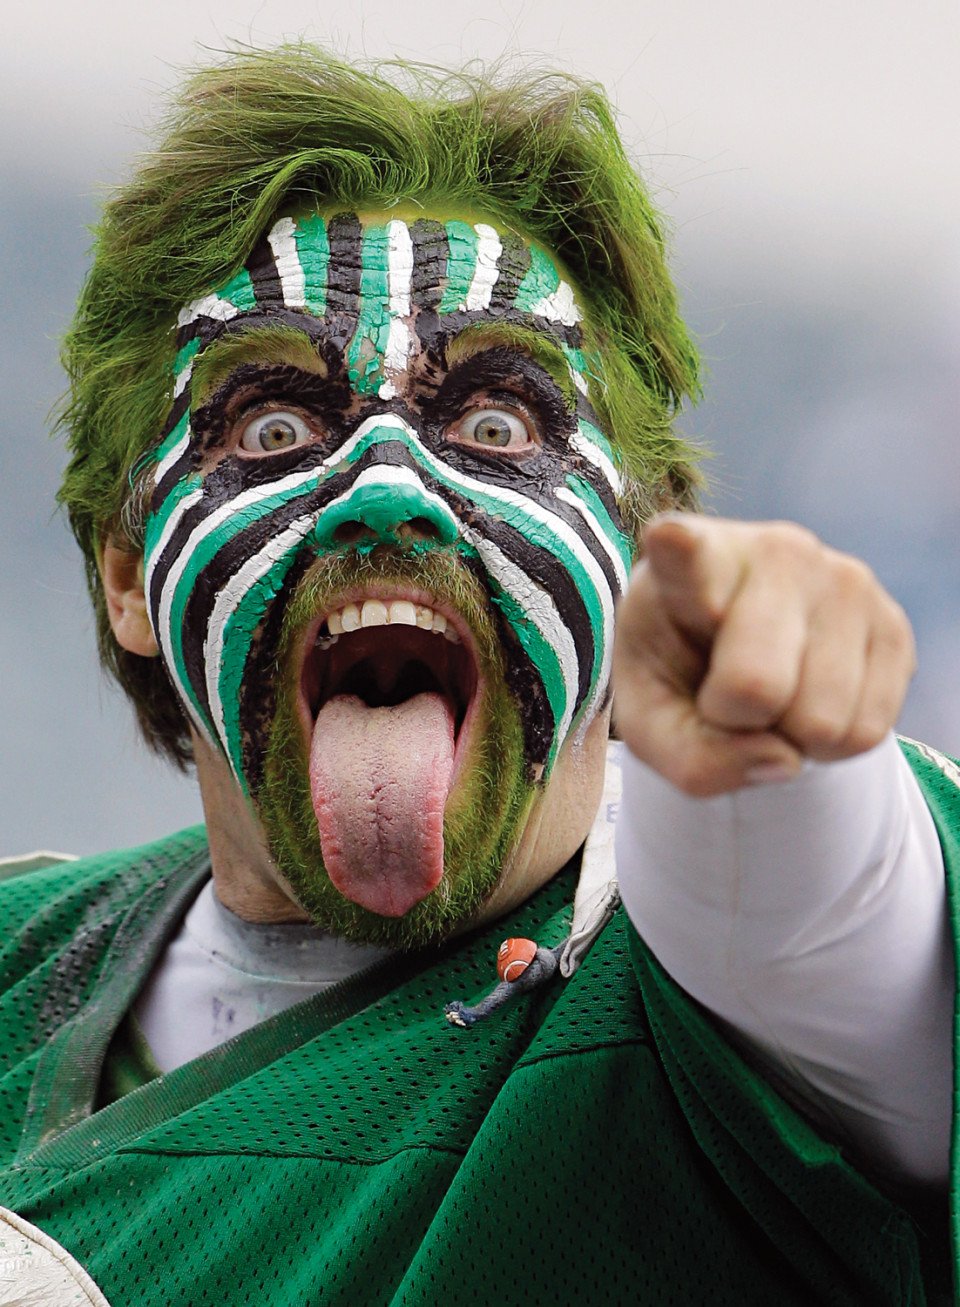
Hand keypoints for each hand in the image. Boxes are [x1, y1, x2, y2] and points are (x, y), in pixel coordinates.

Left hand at [612, 514, 915, 795]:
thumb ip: (692, 759)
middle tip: (724, 693)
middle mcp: (775, 552)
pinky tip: (809, 697)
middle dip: (737, 721)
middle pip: (757, 686)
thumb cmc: (678, 677)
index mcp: (690, 564)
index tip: (669, 536)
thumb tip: (784, 759)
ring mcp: (843, 579)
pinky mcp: (892, 620)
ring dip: (791, 736)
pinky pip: (868, 730)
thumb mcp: (652, 726)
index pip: (685, 554)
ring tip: (770, 694)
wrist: (736, 653)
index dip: (678, 548)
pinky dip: (832, 744)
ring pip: (823, 720)